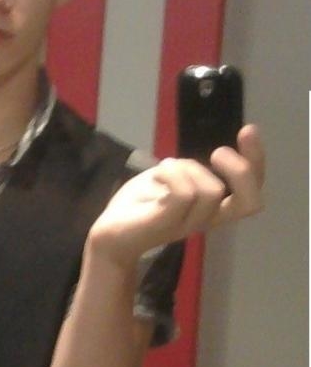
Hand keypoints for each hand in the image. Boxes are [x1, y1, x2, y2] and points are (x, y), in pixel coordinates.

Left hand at [88, 124, 264, 267]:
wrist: (109, 235)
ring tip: (164, 172)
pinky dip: (172, 174)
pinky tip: (157, 177)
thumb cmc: (140, 206)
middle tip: (216, 153)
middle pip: (250, 201)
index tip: (248, 130)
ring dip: (187, 167)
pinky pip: (184, 193)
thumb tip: (200, 159)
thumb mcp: (171, 180)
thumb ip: (190, 172)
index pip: (251, 193)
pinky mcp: (166, 222)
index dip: (257, 161)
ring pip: (211, 190)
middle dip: (243, 169)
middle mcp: (206, 219)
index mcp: (211, 209)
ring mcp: (187, 224)